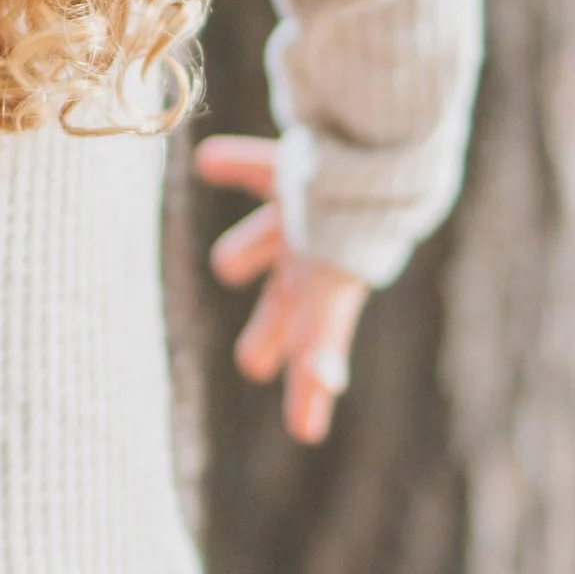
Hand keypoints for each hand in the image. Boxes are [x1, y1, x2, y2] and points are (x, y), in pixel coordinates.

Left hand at [196, 134, 368, 445]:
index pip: (311, 355)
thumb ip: (321, 344)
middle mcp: (312, 257)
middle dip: (269, 333)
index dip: (305, 393)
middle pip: (284, 305)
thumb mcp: (326, 287)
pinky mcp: (294, 167)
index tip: (305, 432)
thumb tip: (311, 418)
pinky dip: (233, 166)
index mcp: (320, 290)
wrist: (368, 141)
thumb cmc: (344, 222)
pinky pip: (255, 168)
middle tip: (253, 364)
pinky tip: (206, 162)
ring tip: (231, 267)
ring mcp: (303, 215)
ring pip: (264, 242)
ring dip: (247, 251)